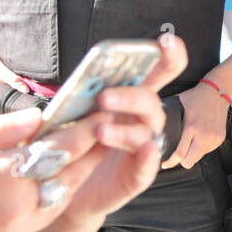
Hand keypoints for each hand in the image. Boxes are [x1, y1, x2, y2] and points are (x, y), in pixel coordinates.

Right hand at [0, 109, 109, 231]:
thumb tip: (37, 117)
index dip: (86, 132)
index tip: (104, 116)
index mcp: (1, 176)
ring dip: (70, 183)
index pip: (59, 149)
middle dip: (91, 157)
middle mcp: (13, 209)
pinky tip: (41, 192)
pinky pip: (31, 226)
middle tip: (109, 137)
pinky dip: (41, 206)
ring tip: (83, 162)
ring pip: (55, 205)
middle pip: (68, 179)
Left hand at [56, 36, 186, 226]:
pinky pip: (149, 163)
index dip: (168, 56)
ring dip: (127, 128)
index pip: (157, 73)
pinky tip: (144, 148)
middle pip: (152, 100)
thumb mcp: (71, 116)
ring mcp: (144, 148)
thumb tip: (84, 78)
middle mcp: (141, 121)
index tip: (164, 42)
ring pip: (150, 130)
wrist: (63, 189)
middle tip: (104, 97)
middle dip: (133, 95)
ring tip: (99, 130)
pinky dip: (148, 154)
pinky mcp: (139, 175)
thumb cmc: (72, 148)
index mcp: (129, 101)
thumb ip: (81, 97)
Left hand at [163, 70, 227, 168]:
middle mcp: (204, 135)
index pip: (180, 154)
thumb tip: (150, 126)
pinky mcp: (219, 139)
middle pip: (189, 162)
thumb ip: (166, 117)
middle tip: (174, 158)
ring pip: (198, 158)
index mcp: (191, 126)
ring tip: (187, 145)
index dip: (170, 162)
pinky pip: (206, 151)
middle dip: (180, 162)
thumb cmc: (196, 97)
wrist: (218, 93)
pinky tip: (197, 139)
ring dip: (191, 155)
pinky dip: (200, 148)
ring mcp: (213, 138)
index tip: (164, 163)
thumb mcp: (177, 104)